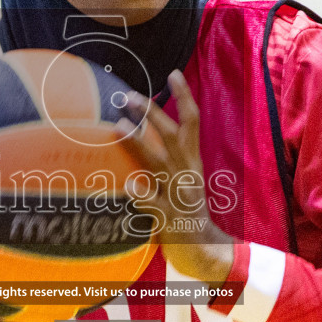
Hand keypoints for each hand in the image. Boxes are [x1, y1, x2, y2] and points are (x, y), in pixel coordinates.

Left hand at [116, 70, 236, 286]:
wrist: (204, 249)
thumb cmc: (186, 210)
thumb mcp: (184, 178)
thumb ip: (169, 155)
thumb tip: (145, 127)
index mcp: (192, 162)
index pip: (192, 122)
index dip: (184, 96)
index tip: (173, 72)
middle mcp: (186, 173)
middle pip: (172, 136)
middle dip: (152, 114)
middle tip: (130, 95)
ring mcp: (176, 195)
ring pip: (158, 163)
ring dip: (139, 143)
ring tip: (118, 125)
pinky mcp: (167, 218)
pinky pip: (152, 204)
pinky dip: (141, 194)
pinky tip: (127, 185)